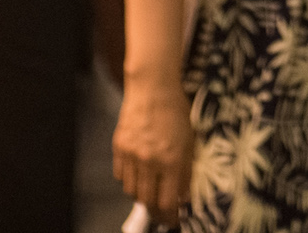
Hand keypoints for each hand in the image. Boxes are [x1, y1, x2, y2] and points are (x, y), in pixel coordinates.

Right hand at [111, 74, 193, 225]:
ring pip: (131, 190)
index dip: (170, 216)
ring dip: (142, 195)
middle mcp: (149, 160)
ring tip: (151, 191)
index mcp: (171, 160)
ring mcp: (131, 154)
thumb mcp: (190, 141)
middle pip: (147, 201)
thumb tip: (183, 197)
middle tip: (161, 212)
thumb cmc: (176, 111)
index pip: (167, 202)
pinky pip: (120, 175)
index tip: (173, 219)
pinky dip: (129, 179)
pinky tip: (139, 174)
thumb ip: (186, 171)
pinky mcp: (118, 147)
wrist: (153, 87)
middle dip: (155, 211)